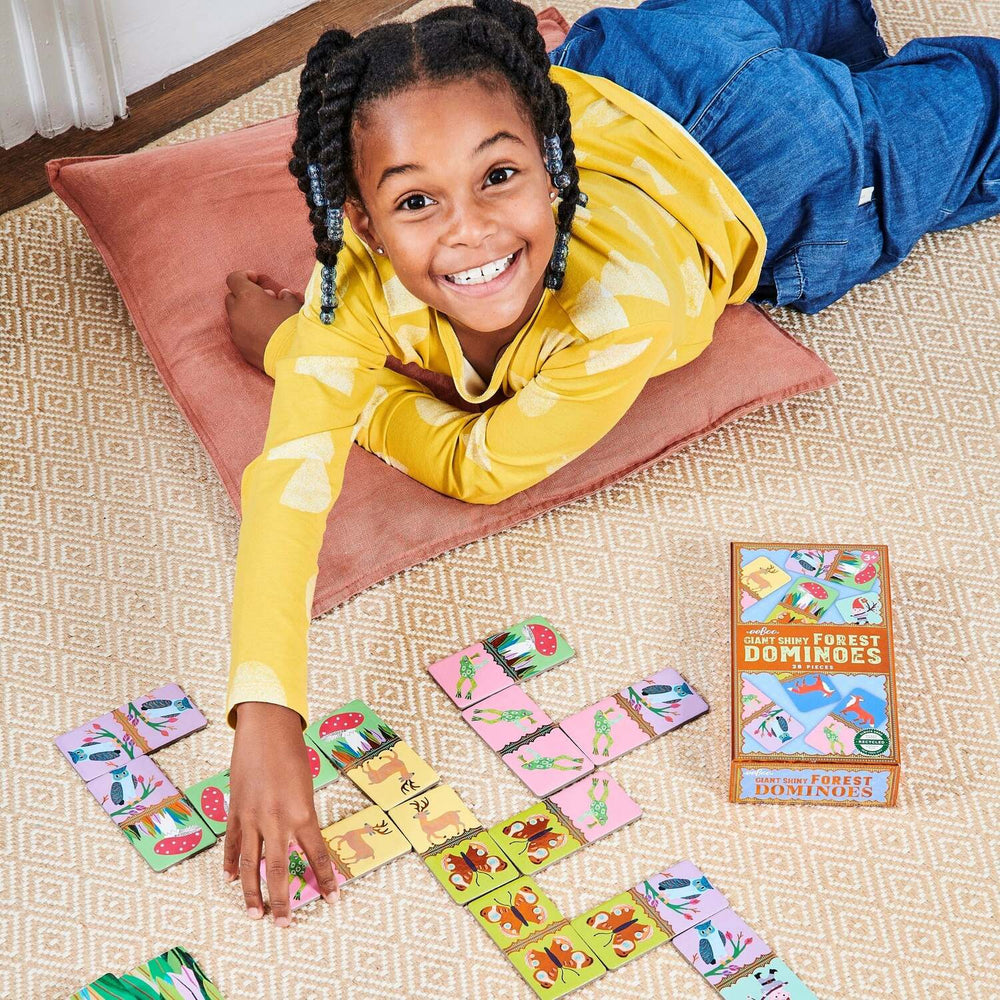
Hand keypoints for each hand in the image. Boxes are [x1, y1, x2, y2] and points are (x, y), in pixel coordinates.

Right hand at [223, 701, 339, 924]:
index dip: (326, 879)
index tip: (333, 900)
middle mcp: (276, 820)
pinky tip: (231, 881)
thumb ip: (301, 816)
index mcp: (301, 813)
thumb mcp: (306, 787)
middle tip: (284, 925)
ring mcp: (252, 818)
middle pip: (278, 870)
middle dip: (281, 901)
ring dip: (252, 893)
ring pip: (250, 865)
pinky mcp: (235, 811)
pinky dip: (231, 864)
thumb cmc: (292, 754)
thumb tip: (299, 842)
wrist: (266, 729)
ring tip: (255, 915)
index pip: (316, 855)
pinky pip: (233, 844)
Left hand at [224, 270, 303, 371]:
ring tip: (266, 320)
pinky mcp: (241, 348)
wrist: (293, 356)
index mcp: (248, 297)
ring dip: (247, 315)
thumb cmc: (292, 326)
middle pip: (231, 298)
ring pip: (236, 318)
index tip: (256, 280)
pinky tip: (265, 335)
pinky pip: (241, 334)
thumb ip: (285, 296)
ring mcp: (237, 332)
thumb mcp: (293, 304)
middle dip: (245, 297)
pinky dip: (249, 331)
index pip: (234, 279)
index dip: (244, 276)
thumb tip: (283, 295)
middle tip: (264, 301)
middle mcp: (237, 313)